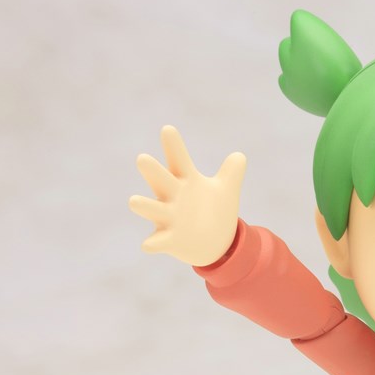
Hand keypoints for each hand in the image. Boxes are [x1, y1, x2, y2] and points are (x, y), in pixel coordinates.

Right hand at [129, 126, 246, 266]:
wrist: (214, 242)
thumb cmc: (214, 210)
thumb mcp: (225, 190)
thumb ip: (231, 173)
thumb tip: (239, 156)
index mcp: (186, 181)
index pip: (179, 160)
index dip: (174, 146)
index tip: (168, 129)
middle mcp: (173, 197)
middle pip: (160, 180)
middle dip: (152, 171)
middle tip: (143, 158)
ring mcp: (169, 218)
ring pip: (151, 209)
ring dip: (144, 205)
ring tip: (134, 201)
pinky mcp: (169, 240)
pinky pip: (157, 241)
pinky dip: (152, 243)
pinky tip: (148, 245)